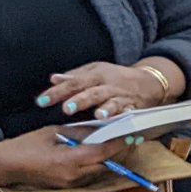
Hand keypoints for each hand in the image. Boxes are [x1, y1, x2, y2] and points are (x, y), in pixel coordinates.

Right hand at [0, 128, 121, 191]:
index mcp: (68, 160)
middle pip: (106, 165)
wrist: (6, 166)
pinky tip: (104, 156)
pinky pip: (91, 177)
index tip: (132, 135)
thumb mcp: (54, 132)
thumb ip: (80, 132)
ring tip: (122, 146)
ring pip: (101, 173)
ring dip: (112, 161)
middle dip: (120, 153)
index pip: (102, 153)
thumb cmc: (27, 145)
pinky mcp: (68, 187)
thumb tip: (102, 129)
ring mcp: (71, 184)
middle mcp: (73, 176)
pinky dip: (100, 166)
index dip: (119, 144)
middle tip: (133, 140)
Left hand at [39, 61, 172, 120]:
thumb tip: (53, 79)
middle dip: (80, 100)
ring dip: (106, 109)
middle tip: (66, 109)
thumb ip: (74, 76)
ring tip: (99, 115)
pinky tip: (123, 120)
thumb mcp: (95, 71)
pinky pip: (131, 111)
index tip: (41, 101)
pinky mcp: (135, 106)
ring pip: (113, 102)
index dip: (57, 92)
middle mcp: (108, 85)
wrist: (149, 81)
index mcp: (96, 75)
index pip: (73, 83)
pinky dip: (128, 115)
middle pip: (92, 92)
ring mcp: (122, 96)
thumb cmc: (116, 77)